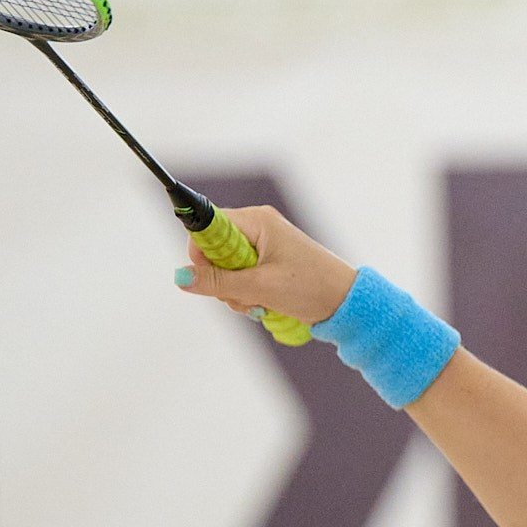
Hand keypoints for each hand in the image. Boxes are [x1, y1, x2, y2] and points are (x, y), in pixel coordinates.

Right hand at [175, 205, 358, 326]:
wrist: (345, 302)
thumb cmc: (310, 287)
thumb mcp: (259, 287)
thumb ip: (217, 282)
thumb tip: (180, 277)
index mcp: (257, 221)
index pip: (209, 226)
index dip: (201, 253)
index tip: (209, 276)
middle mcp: (258, 228)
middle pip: (215, 251)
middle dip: (221, 279)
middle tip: (242, 295)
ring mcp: (264, 246)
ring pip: (226, 269)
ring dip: (234, 292)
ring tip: (257, 302)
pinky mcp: (268, 263)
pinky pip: (241, 277)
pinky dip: (245, 293)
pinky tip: (261, 304)